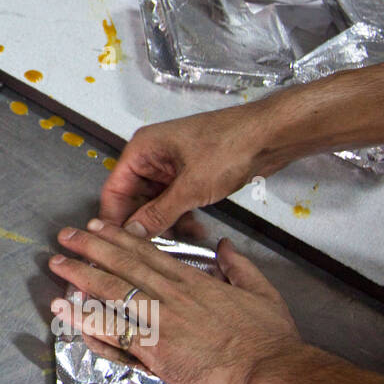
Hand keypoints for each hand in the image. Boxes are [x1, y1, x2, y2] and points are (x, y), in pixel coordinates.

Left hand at [48, 220, 302, 383]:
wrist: (275, 374)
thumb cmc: (272, 340)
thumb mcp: (262, 292)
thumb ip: (240, 266)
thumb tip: (226, 246)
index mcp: (195, 282)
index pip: (148, 253)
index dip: (119, 238)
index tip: (98, 226)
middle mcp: (173, 296)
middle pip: (123, 265)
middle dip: (91, 247)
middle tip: (66, 235)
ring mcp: (162, 322)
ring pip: (112, 292)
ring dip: (80, 276)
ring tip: (57, 264)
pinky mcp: (155, 351)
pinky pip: (112, 332)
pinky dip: (85, 320)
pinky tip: (64, 310)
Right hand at [99, 102, 278, 238]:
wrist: (270, 135)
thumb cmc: (229, 147)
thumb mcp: (190, 187)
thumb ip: (158, 213)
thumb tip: (133, 233)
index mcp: (142, 150)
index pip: (114, 188)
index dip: (113, 217)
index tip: (114, 244)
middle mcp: (152, 156)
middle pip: (134, 197)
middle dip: (144, 222)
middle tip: (150, 248)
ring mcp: (172, 166)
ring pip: (156, 202)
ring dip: (166, 221)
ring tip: (179, 240)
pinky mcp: (190, 174)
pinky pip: (175, 200)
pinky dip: (181, 215)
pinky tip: (194, 229)